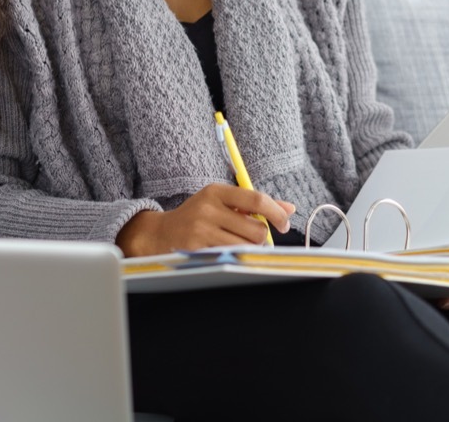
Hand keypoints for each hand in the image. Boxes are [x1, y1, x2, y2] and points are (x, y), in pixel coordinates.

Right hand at [116, 184, 295, 256]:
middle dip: (260, 238)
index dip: (276, 214)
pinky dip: (235, 258)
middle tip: (251, 239)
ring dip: (248, 250)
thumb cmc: (197, 217)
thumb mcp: (221, 203)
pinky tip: (225, 254)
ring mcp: (201, 230)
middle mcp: (208, 208)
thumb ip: (254, 205)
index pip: (256, 199)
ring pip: (246, 247)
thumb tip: (289, 208)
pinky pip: (231, 258)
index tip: (283, 224)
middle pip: (256, 229)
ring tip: (236, 246)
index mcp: (216, 191)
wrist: (158, 234)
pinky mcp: (196, 250)